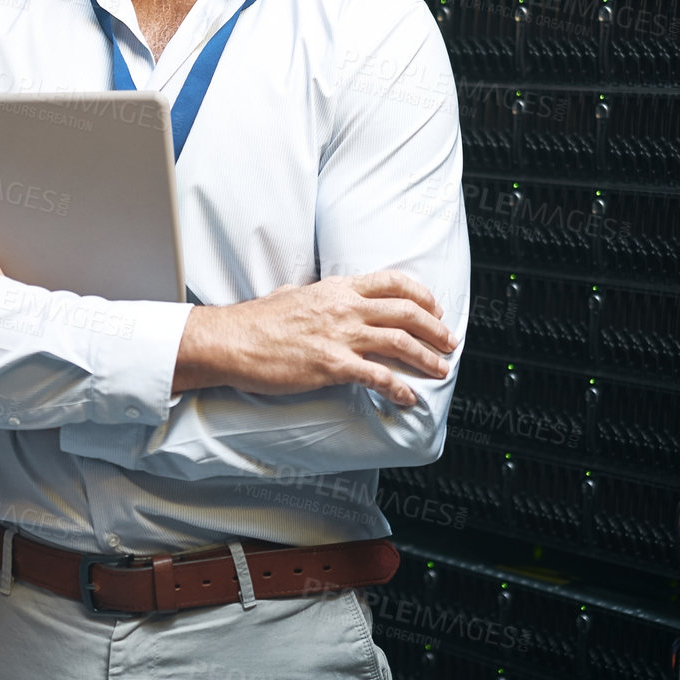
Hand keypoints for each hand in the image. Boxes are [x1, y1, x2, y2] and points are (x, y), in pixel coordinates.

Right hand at [172, 269, 458, 407]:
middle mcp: (344, 308)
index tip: (435, 309)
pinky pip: (377, 376)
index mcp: (337, 288)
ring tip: (440, 369)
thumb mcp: (293, 294)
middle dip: (435, 328)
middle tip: (449, 341)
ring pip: (399, 342)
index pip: (392, 282)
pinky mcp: (331, 365)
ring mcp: (340, 336)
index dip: (422, 295)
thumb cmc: (256, 321)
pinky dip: (399, 388)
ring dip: (426, 357)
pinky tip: (409, 397)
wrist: (231, 340)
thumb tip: (321, 295)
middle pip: (406, 312)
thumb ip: (317, 296)